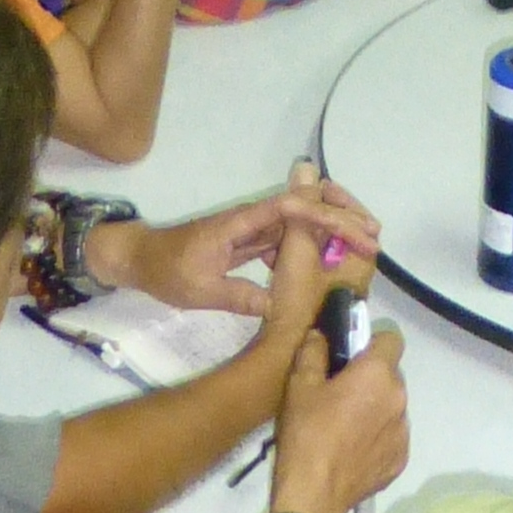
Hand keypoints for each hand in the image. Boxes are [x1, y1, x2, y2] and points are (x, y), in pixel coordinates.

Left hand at [101, 167, 379, 315]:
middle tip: (373, 235)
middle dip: (341, 213)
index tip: (355, 231)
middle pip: (306, 204)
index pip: (292, 208)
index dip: (326, 216)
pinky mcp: (252, 242)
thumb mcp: (200, 290)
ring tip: (363, 249)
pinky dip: (313, 247)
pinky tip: (330, 264)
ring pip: (302, 221)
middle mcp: (254, 219)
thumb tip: (279, 308)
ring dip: (332, 230)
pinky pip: (290, 239)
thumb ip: (239, 297)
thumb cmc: (167, 270)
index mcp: (242, 222)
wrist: (140, 259)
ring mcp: (254, 229)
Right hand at [270, 323, 409, 512]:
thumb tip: (320, 335)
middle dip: (370, 380)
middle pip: (391, 376)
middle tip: (340, 394)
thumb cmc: (306, 433)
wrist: (314, 495)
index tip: (352, 357)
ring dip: (376, 409)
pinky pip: (392, 436)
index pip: (392, 340)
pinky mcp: (401, 459)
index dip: (372, 344)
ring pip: (392, 407)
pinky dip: (378, 438)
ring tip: (346, 427)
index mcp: (378, 374)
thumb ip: (313, 352)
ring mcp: (403, 432)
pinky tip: (353, 450)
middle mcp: (399, 398)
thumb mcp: (300, 386)